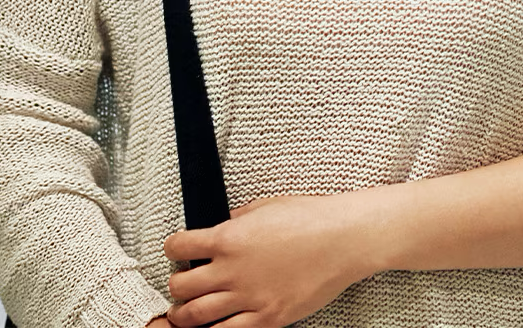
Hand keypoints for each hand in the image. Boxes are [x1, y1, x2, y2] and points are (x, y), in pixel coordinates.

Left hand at [163, 194, 376, 327]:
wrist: (347, 238)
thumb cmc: (313, 218)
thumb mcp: (267, 206)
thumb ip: (237, 220)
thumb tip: (221, 227)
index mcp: (229, 237)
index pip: (178, 246)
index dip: (174, 247)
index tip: (179, 250)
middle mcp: (232, 270)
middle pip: (180, 286)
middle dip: (177, 284)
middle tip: (183, 284)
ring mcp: (249, 297)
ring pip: (194, 316)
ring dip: (184, 314)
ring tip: (185, 312)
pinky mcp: (268, 317)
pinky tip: (214, 326)